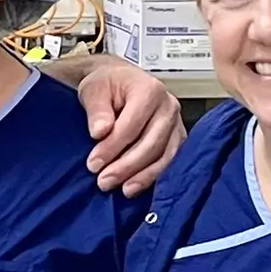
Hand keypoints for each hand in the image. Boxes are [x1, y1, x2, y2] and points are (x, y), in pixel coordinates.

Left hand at [75, 55, 179, 195]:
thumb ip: (97, 111)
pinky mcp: (177, 138)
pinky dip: (155, 176)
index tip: (93, 164)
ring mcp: (176, 123)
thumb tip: (100, 132)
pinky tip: (138, 186)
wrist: (120, 82)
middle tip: (104, 181)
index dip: (112, 147)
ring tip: (122, 189)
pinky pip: (170, 161)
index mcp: (149, 90)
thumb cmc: (107, 85)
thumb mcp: (93, 90)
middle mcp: (168, 106)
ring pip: (164, 156)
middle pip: (151, 143)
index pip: (132, 125)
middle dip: (126, 166)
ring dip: (142, 176)